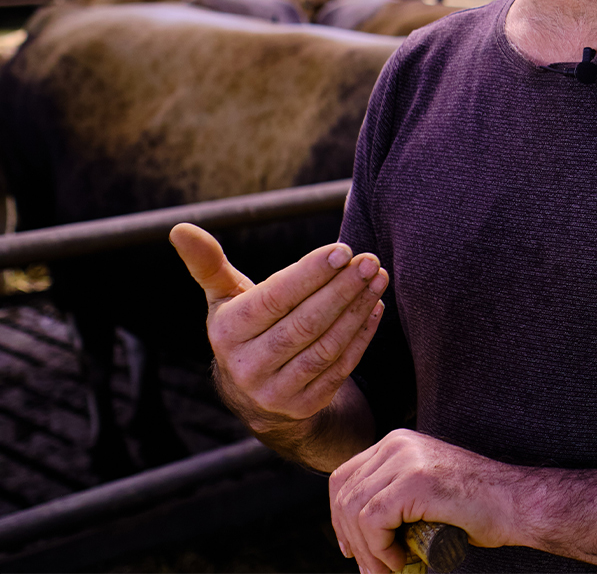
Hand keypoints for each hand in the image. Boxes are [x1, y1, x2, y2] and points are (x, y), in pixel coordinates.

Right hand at [170, 222, 388, 430]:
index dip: (310, 274)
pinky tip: (375, 307)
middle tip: (370, 261)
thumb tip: (180, 229)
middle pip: (305, 323)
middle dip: (342, 289)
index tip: (343, 250)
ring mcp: (277, 391)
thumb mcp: (225, 299)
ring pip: (326, 346)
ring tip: (378, 279)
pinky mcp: (305, 406)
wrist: (254, 395)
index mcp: (228, 332)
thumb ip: (209, 264)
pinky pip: (340, 368)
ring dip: (357, 310)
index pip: (275, 299)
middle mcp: (248, 366)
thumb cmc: (246, 328)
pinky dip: (362, 336)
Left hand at [330, 428, 514, 573]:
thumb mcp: (423, 492)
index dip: (340, 518)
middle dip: (351, 540)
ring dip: (367, 550)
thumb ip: (392, 498)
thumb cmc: (477, 507)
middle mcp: (397, 443)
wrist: (515, 503)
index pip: (345, 477)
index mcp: (397, 442)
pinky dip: (379, 549)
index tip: (353, 548)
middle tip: (371, 569)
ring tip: (388, 569)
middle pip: (344, 494)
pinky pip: (372, 521)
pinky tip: (400, 559)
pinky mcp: (415, 480)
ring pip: (354, 511)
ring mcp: (406, 458)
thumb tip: (354, 536)